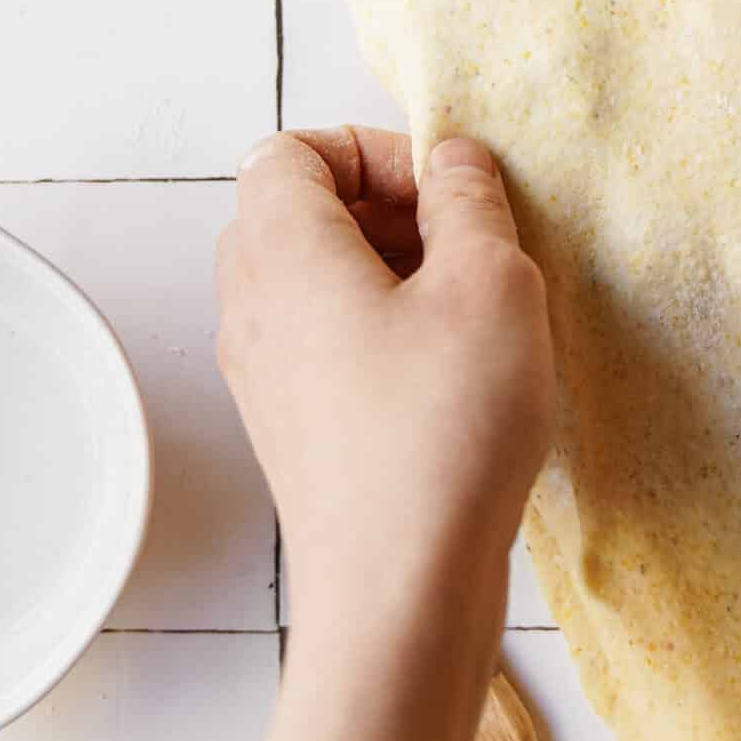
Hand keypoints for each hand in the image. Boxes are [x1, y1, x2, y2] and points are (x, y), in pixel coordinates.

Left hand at [216, 129, 553, 603]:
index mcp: (280, 249)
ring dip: (392, 276)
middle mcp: (250, 307)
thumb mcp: (490, 284)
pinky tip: (455, 377)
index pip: (291, 149)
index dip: (375, 149)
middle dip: (386, 210)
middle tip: (464, 246)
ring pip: (315, 283)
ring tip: (472, 314)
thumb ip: (470, 202)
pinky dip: (382, 335)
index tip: (447, 190)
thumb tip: (454, 163)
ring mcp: (263, 376)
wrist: (399, 590)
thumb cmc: (442, 431)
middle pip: (298, 212)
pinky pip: (325, 346)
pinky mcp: (292, 432)